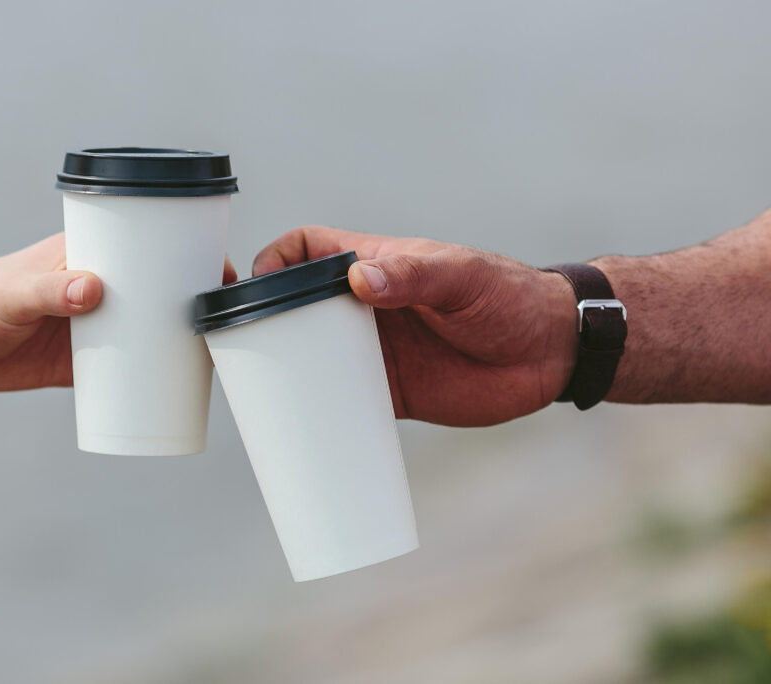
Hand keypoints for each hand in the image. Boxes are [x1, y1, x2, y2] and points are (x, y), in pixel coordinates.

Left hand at [0, 234, 236, 390]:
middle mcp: (99, 287)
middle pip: (160, 291)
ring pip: (149, 331)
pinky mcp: (80, 362)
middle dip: (194, 303)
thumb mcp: (13, 293)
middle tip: (225, 323)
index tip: (219, 271)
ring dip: (179, 342)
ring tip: (214, 359)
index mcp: (89, 254)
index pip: (151, 246)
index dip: (190, 254)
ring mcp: (93, 325)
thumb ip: (48, 290)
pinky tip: (179, 391)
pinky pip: (127, 368)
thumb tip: (95, 290)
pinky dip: (153, 377)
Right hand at [253, 226, 577, 425]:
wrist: (549, 353)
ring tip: (253, 393)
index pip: (303, 251)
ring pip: (309, 356)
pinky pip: (339, 401)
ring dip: (280, 370)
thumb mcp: (461, 276)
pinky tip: (296, 428)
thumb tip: (359, 281)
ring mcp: (372, 351)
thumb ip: (413, 273)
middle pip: (292, 306)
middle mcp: (361, 308)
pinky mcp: (388, 392)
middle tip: (235, 348)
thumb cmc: (507, 297)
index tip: (252, 284)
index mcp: (371, 265)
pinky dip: (316, 413)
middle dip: (258, 321)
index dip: (271, 261)